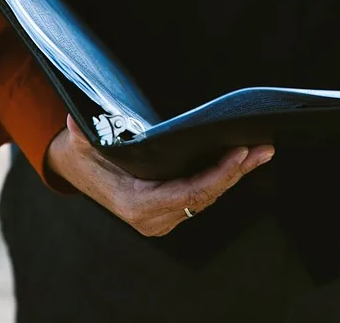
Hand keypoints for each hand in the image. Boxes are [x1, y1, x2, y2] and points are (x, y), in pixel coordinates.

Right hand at [46, 114, 273, 236]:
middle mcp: (153, 219)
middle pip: (206, 196)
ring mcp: (163, 219)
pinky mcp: (169, 212)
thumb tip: (76, 121)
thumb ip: (81, 135)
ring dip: (236, 174)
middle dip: (237, 172)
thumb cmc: (82, 155)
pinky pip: (201, 196)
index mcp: (137, 205)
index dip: (218, 175)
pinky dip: (222, 177)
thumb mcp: (79, 143)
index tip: (239, 153)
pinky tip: (243, 160)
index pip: (189, 193)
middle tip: (263, 148)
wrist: (75, 170)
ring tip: (262, 151)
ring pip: (207, 197)